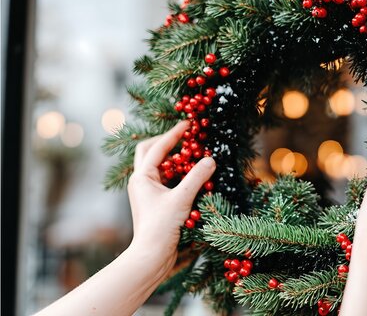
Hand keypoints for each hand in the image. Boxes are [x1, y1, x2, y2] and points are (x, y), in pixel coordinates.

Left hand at [127, 120, 215, 276]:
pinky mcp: (155, 203)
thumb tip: (211, 159)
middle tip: (184, 136)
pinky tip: (191, 176)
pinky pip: (165, 180)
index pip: (158, 147)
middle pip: (148, 152)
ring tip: (191, 152)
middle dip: (166, 141)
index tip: (188, 123)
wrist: (151, 256)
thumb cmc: (161, 227)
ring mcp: (146, 193)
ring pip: (158, 166)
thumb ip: (197, 177)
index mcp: (142, 177)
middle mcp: (141, 182)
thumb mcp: (182, 199)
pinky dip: (177, 173)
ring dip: (173, 157)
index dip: (174, 134)